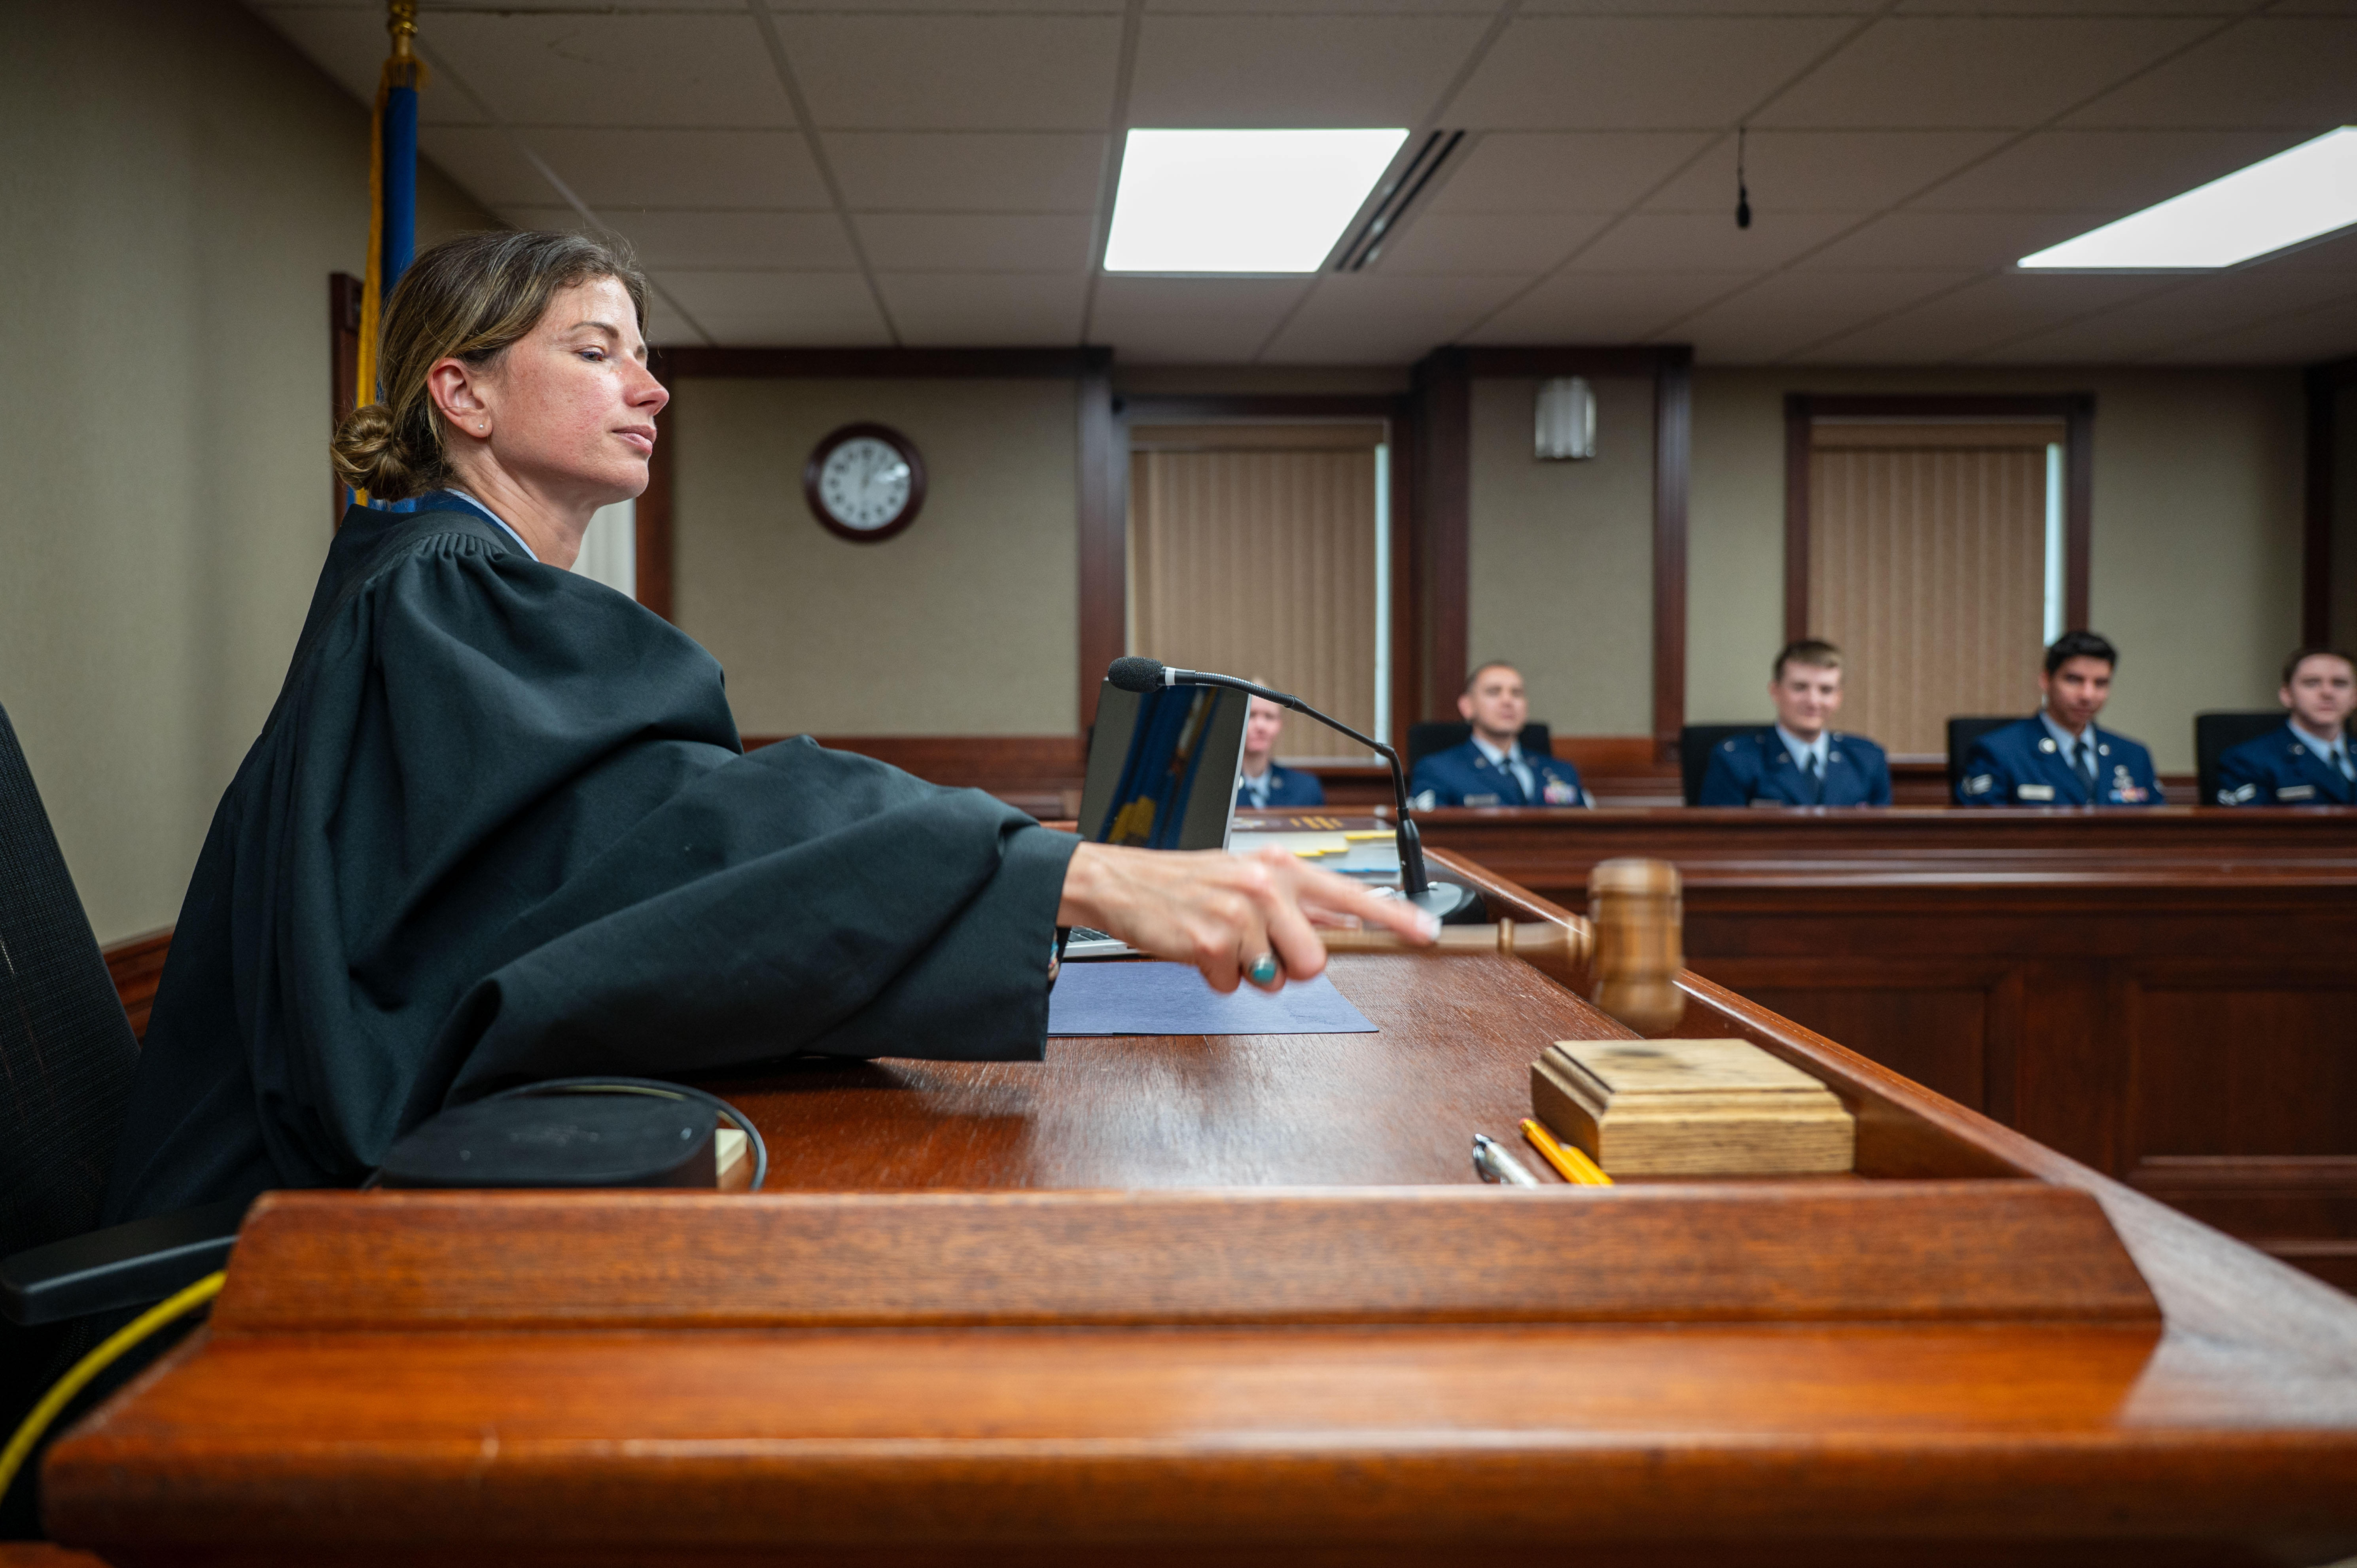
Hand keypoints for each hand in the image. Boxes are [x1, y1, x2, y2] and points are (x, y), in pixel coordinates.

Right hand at [1058, 843, 1439, 993]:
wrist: (1125, 883)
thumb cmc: (1189, 884)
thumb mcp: (1247, 877)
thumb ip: (1298, 900)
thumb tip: (1349, 918)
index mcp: (1280, 867)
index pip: (1350, 893)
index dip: (1394, 918)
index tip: (1428, 933)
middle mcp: (1266, 886)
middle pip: (1316, 960)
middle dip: (1289, 966)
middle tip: (1256, 947)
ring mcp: (1240, 915)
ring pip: (1276, 978)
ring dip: (1249, 972)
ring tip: (1222, 943)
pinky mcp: (1212, 944)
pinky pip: (1235, 986)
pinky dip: (1216, 977)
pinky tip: (1198, 948)